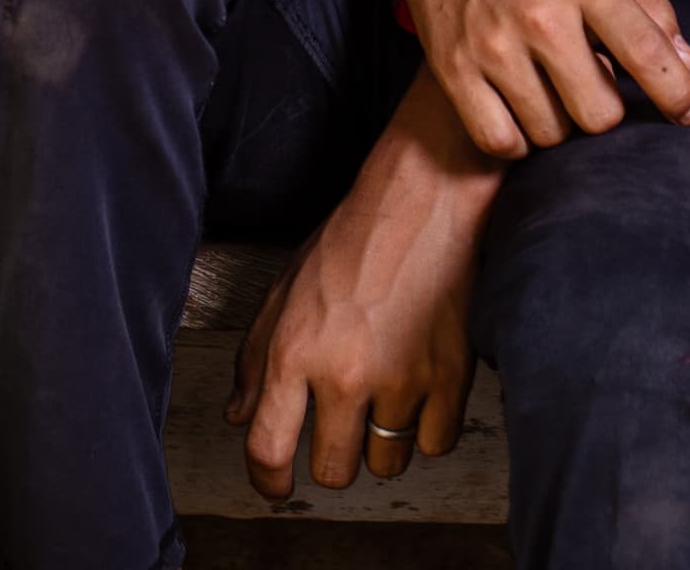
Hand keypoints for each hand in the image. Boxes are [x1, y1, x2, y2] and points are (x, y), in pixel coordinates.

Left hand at [227, 76, 492, 496]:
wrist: (423, 201)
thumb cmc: (352, 239)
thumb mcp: (284, 289)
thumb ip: (254, 357)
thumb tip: (239, 414)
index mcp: (293, 353)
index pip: (267, 448)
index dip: (268, 483)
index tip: (276, 488)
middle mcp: (343, 374)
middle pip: (331, 470)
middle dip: (332, 459)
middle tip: (340, 429)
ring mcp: (399, 381)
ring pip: (386, 464)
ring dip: (382, 443)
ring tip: (384, 400)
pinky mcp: (449, 378)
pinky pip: (434, 443)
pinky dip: (428, 428)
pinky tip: (419, 392)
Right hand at [368, 0, 689, 159]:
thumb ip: (648, 7)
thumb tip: (689, 66)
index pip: (647, 54)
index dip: (677, 95)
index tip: (688, 113)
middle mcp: (542, 15)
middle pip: (600, 114)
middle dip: (606, 111)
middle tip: (594, 89)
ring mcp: (494, 46)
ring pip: (551, 133)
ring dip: (560, 125)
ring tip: (552, 93)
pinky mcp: (453, 69)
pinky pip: (500, 141)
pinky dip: (516, 140)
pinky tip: (519, 114)